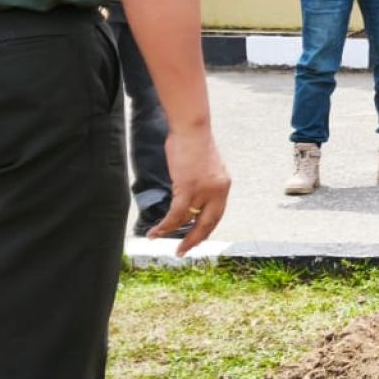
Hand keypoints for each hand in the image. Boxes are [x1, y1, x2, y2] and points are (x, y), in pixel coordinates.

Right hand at [148, 125, 230, 254]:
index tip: (196, 239)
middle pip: (208, 223)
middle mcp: (218, 191)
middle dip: (194, 239)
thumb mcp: (204, 167)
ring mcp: (204, 190)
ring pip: (187, 220)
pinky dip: (165, 225)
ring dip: (171, 232)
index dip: (206, 229)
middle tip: (182, 250)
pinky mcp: (188, 188)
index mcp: (223, 186)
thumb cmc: (193, 143)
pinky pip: (176, 214)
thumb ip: (202, 183)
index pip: (217, 215)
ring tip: (157, 238)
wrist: (191, 128)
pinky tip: (155, 231)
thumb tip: (190, 193)